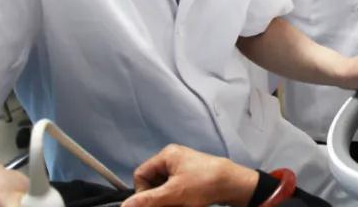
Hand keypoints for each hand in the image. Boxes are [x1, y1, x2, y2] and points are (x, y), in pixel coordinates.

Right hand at [121, 144, 258, 206]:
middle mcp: (173, 158)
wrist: (233, 184)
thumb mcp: (173, 194)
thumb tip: (124, 206)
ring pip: (163, 189)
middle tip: (169, 203)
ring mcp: (183, 168)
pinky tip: (187, 203)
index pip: (140, 174)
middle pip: (152, 182)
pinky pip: (175, 190)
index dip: (142, 191)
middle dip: (157, 197)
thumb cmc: (203, 184)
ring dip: (168, 200)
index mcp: (166, 156)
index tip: (153, 203)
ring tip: (180, 203)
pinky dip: (177, 199)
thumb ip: (147, 200)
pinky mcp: (191, 178)